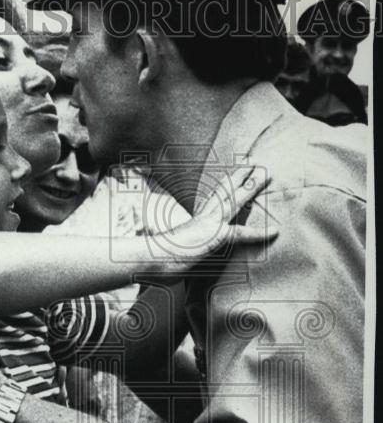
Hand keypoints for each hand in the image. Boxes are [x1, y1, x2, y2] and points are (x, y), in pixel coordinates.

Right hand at [144, 165, 276, 275]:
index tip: (233, 176)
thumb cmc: (156, 259)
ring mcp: (209, 225)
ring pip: (234, 201)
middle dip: (240, 176)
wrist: (149, 259)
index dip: (224, 186)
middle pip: (224, 191)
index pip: (212, 200)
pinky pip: (240, 234)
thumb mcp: (172, 250)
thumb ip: (179, 248)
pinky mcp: (214, 237)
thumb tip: (172, 254)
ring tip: (266, 174)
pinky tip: (274, 231)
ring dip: (251, 187)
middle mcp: (202, 218)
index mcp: (194, 221)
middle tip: (255, 163)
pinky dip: (258, 233)